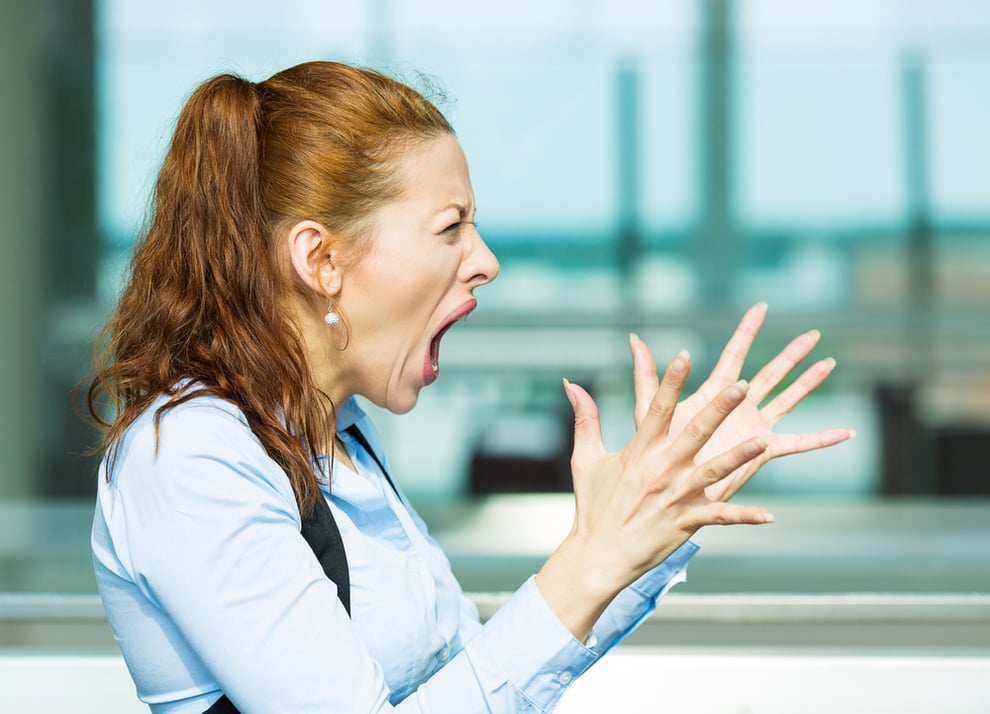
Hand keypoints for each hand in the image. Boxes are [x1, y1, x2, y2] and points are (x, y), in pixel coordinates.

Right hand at [536, 354, 771, 639]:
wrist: (598, 556)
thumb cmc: (593, 507)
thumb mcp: (584, 459)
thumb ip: (585, 418)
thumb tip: (570, 383)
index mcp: (639, 451)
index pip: (657, 409)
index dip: (671, 381)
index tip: (685, 355)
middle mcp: (661, 470)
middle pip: (695, 433)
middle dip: (719, 408)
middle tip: (741, 386)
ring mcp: (676, 497)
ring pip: (714, 472)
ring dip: (740, 456)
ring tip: (763, 440)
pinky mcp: (686, 522)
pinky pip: (719, 518)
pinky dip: (744, 517)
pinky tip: (769, 515)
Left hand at [630, 303, 852, 501]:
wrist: (663, 490)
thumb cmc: (652, 452)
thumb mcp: (648, 409)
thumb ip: (646, 374)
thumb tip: (634, 338)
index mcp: (713, 394)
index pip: (733, 354)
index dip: (746, 331)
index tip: (761, 307)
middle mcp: (737, 407)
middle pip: (770, 373)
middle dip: (790, 354)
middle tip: (813, 333)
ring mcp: (752, 428)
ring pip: (787, 399)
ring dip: (808, 383)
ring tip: (830, 363)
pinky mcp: (761, 452)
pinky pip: (797, 444)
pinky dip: (821, 439)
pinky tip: (845, 433)